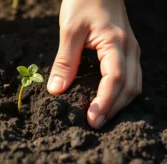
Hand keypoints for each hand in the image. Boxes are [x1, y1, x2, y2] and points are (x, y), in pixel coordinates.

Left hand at [47, 0, 141, 128]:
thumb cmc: (83, 2)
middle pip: (129, 87)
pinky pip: (130, 77)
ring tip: (101, 117)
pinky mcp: (126, 51)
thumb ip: (65, 61)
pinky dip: (121, 93)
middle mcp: (129, 49)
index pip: (116, 80)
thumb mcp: (70, 31)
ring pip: (134, 84)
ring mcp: (130, 50)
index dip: (105, 102)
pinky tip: (108, 100)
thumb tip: (56, 90)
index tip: (92, 120)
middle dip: (114, 108)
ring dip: (119, 103)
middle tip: (95, 124)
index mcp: (116, 43)